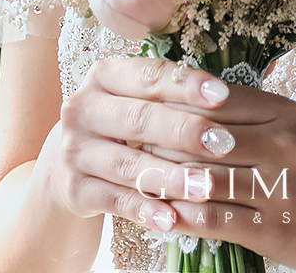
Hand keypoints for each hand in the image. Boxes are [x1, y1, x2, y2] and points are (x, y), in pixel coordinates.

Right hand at [43, 56, 242, 235]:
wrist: (69, 161)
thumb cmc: (122, 123)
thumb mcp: (137, 99)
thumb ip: (172, 95)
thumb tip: (226, 99)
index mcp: (105, 76)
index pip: (149, 75)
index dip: (186, 85)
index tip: (223, 96)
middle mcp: (83, 109)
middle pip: (139, 118)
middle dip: (185, 132)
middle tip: (224, 144)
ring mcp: (75, 150)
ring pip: (129, 164)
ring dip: (170, 177)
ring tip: (206, 187)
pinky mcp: (74, 189)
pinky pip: (115, 201)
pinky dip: (145, 210)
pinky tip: (172, 219)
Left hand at [137, 81, 295, 271]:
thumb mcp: (293, 128)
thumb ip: (247, 113)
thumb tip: (183, 98)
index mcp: (284, 113)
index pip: (212, 99)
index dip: (169, 101)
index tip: (136, 104)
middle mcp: (282, 145)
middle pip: (200, 136)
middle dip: (156, 139)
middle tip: (121, 140)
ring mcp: (278, 190)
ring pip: (201, 177)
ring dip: (160, 178)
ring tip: (130, 174)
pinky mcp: (272, 230)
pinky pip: (213, 219)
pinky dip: (179, 215)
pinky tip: (157, 212)